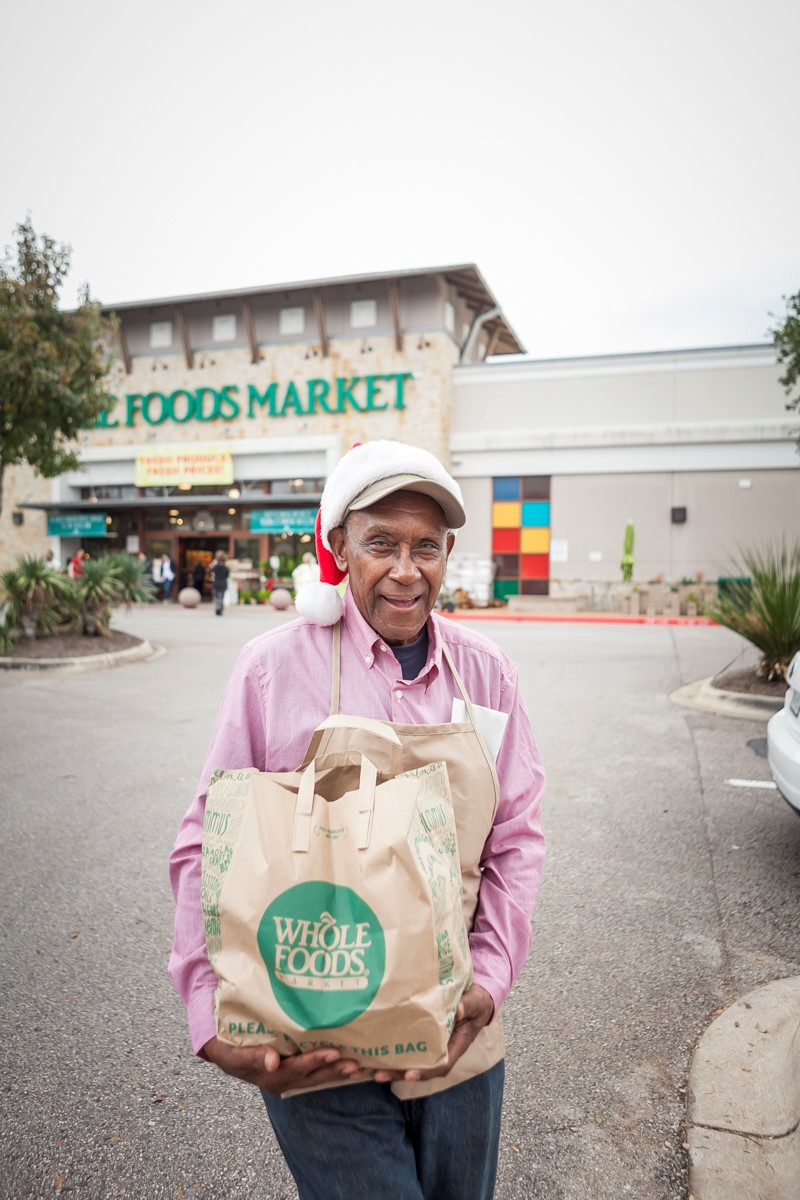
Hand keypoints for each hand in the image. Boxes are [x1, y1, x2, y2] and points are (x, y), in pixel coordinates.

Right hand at [203, 1037, 369, 1095]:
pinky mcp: (295, 1071)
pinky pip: (317, 1072)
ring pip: (318, 1076)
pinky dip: (333, 1068)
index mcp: (272, 1076)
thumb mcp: (235, 1054)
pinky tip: (349, 1063)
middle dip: (335, 1069)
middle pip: (314, 1075)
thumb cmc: (229, 1050)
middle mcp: (285, 1080)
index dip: (316, 1061)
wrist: (225, 1052)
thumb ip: (253, 1057)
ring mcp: (291, 1077)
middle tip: (356, 1063)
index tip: (333, 1052)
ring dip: (338, 1072)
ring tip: (359, 1067)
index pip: (298, 1068)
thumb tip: (272, 1062)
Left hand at [373, 984, 494, 1083]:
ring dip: (389, 1066)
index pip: (440, 1065)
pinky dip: (388, 1050)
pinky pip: (404, 1045)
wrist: (474, 997)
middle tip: (379, 1074)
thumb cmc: (476, 1002)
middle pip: (418, 1068)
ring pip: (408, 1060)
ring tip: (368, 1069)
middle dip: (398, 1073)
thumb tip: (457, 1010)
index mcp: (455, 1046)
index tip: (410, 1074)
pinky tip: (371, 1051)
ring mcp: (428, 1043)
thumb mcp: (476, 1003)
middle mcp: (439, 1049)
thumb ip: (468, 1006)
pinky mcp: (419, 1034)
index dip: (425, 1072)